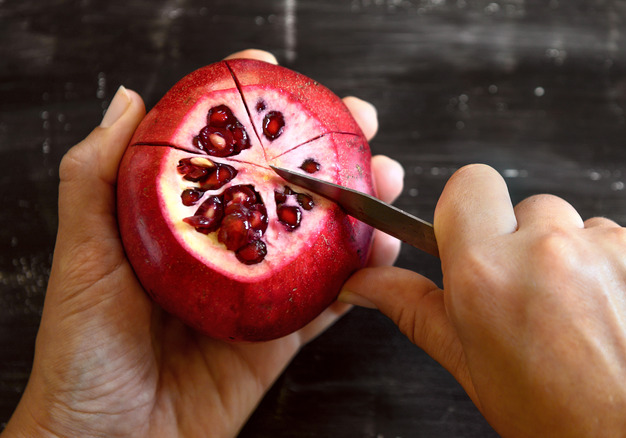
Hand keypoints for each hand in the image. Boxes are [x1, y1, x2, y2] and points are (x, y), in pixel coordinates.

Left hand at [2, 49, 402, 437]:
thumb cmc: (83, 356)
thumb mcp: (83, 257)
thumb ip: (96, 179)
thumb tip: (128, 100)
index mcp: (174, 225)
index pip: (219, 151)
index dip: (249, 107)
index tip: (275, 73)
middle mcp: (221, 251)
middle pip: (283, 187)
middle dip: (324, 148)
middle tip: (356, 122)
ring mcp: (255, 293)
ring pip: (317, 238)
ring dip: (357, 203)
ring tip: (384, 175)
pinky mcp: (279, 338)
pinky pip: (329, 303)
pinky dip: (364, 276)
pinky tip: (384, 247)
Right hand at [341, 164, 625, 436]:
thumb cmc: (563, 427)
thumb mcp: (474, 370)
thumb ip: (418, 310)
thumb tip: (367, 283)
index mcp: (489, 273)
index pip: (470, 184)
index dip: (474, 212)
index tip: (482, 241)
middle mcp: (553, 247)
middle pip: (534, 210)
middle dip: (534, 247)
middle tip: (544, 306)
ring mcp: (620, 249)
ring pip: (589, 232)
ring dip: (586, 266)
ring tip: (595, 328)